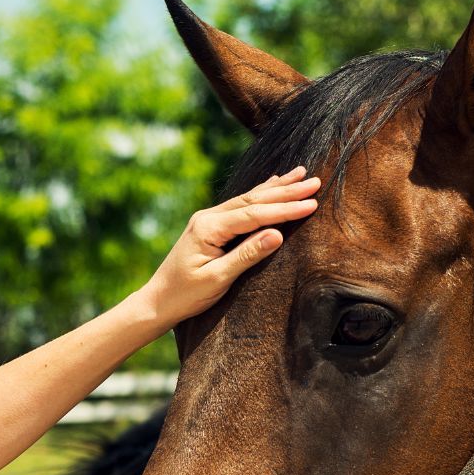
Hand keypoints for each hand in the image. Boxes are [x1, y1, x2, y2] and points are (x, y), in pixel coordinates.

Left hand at [132, 167, 320, 328]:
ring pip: (248, 198)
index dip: (284, 209)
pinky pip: (241, 205)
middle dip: (286, 191)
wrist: (158, 300)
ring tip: (301, 174)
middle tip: (315, 181)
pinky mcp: (210, 225)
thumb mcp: (218, 279)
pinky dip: (261, 194)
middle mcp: (208, 217)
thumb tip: (277, 234)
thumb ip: (247, 255)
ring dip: (276, 187)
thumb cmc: (186, 295)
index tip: (312, 203)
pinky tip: (273, 183)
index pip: (254, 214)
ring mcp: (208, 218)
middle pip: (254, 200)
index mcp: (209, 228)